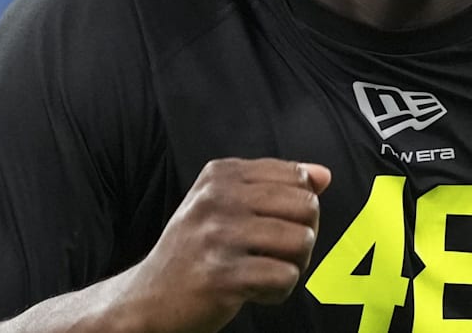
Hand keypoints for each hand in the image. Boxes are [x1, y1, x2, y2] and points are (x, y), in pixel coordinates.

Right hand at [119, 158, 331, 332]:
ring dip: (293, 265)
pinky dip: (278, 291)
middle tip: (277, 253)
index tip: (277, 224)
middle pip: (307, 206)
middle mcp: (219, 198)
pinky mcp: (221, 276)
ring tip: (265, 271)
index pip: (297, 176)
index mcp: (222, 174)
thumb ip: (275, 185)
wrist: (147, 298)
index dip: (300, 207)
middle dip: (304, 236)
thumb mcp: (225, 203)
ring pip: (302, 241)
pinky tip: (253, 291)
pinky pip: (285, 277)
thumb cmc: (195, 248)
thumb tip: (324, 175)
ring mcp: (218, 236)